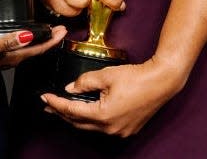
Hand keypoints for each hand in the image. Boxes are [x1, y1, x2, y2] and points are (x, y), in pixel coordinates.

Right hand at [0, 25, 66, 73]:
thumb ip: (6, 43)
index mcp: (10, 59)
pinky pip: (14, 42)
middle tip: (61, 27)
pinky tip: (21, 31)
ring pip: (26, 46)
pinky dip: (23, 36)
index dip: (52, 41)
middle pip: (35, 49)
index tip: (64, 30)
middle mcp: (8, 58)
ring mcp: (1, 54)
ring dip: (39, 38)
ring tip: (48, 28)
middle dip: (50, 39)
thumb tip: (28, 36)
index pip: (37, 50)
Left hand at [41, 57, 182, 136]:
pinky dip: (92, 119)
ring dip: (76, 118)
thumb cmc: (138, 77)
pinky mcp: (127, 129)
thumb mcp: (107, 75)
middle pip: (79, 123)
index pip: (71, 111)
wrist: (162, 81)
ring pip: (90, 127)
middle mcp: (110, 128)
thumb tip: (71, 88)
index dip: (56, 103)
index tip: (44, 98)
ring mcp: (119, 131)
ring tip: (64, 109)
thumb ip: (85, 81)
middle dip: (62, 113)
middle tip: (49, 105)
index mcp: (102, 115)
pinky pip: (103, 127)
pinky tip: (87, 111)